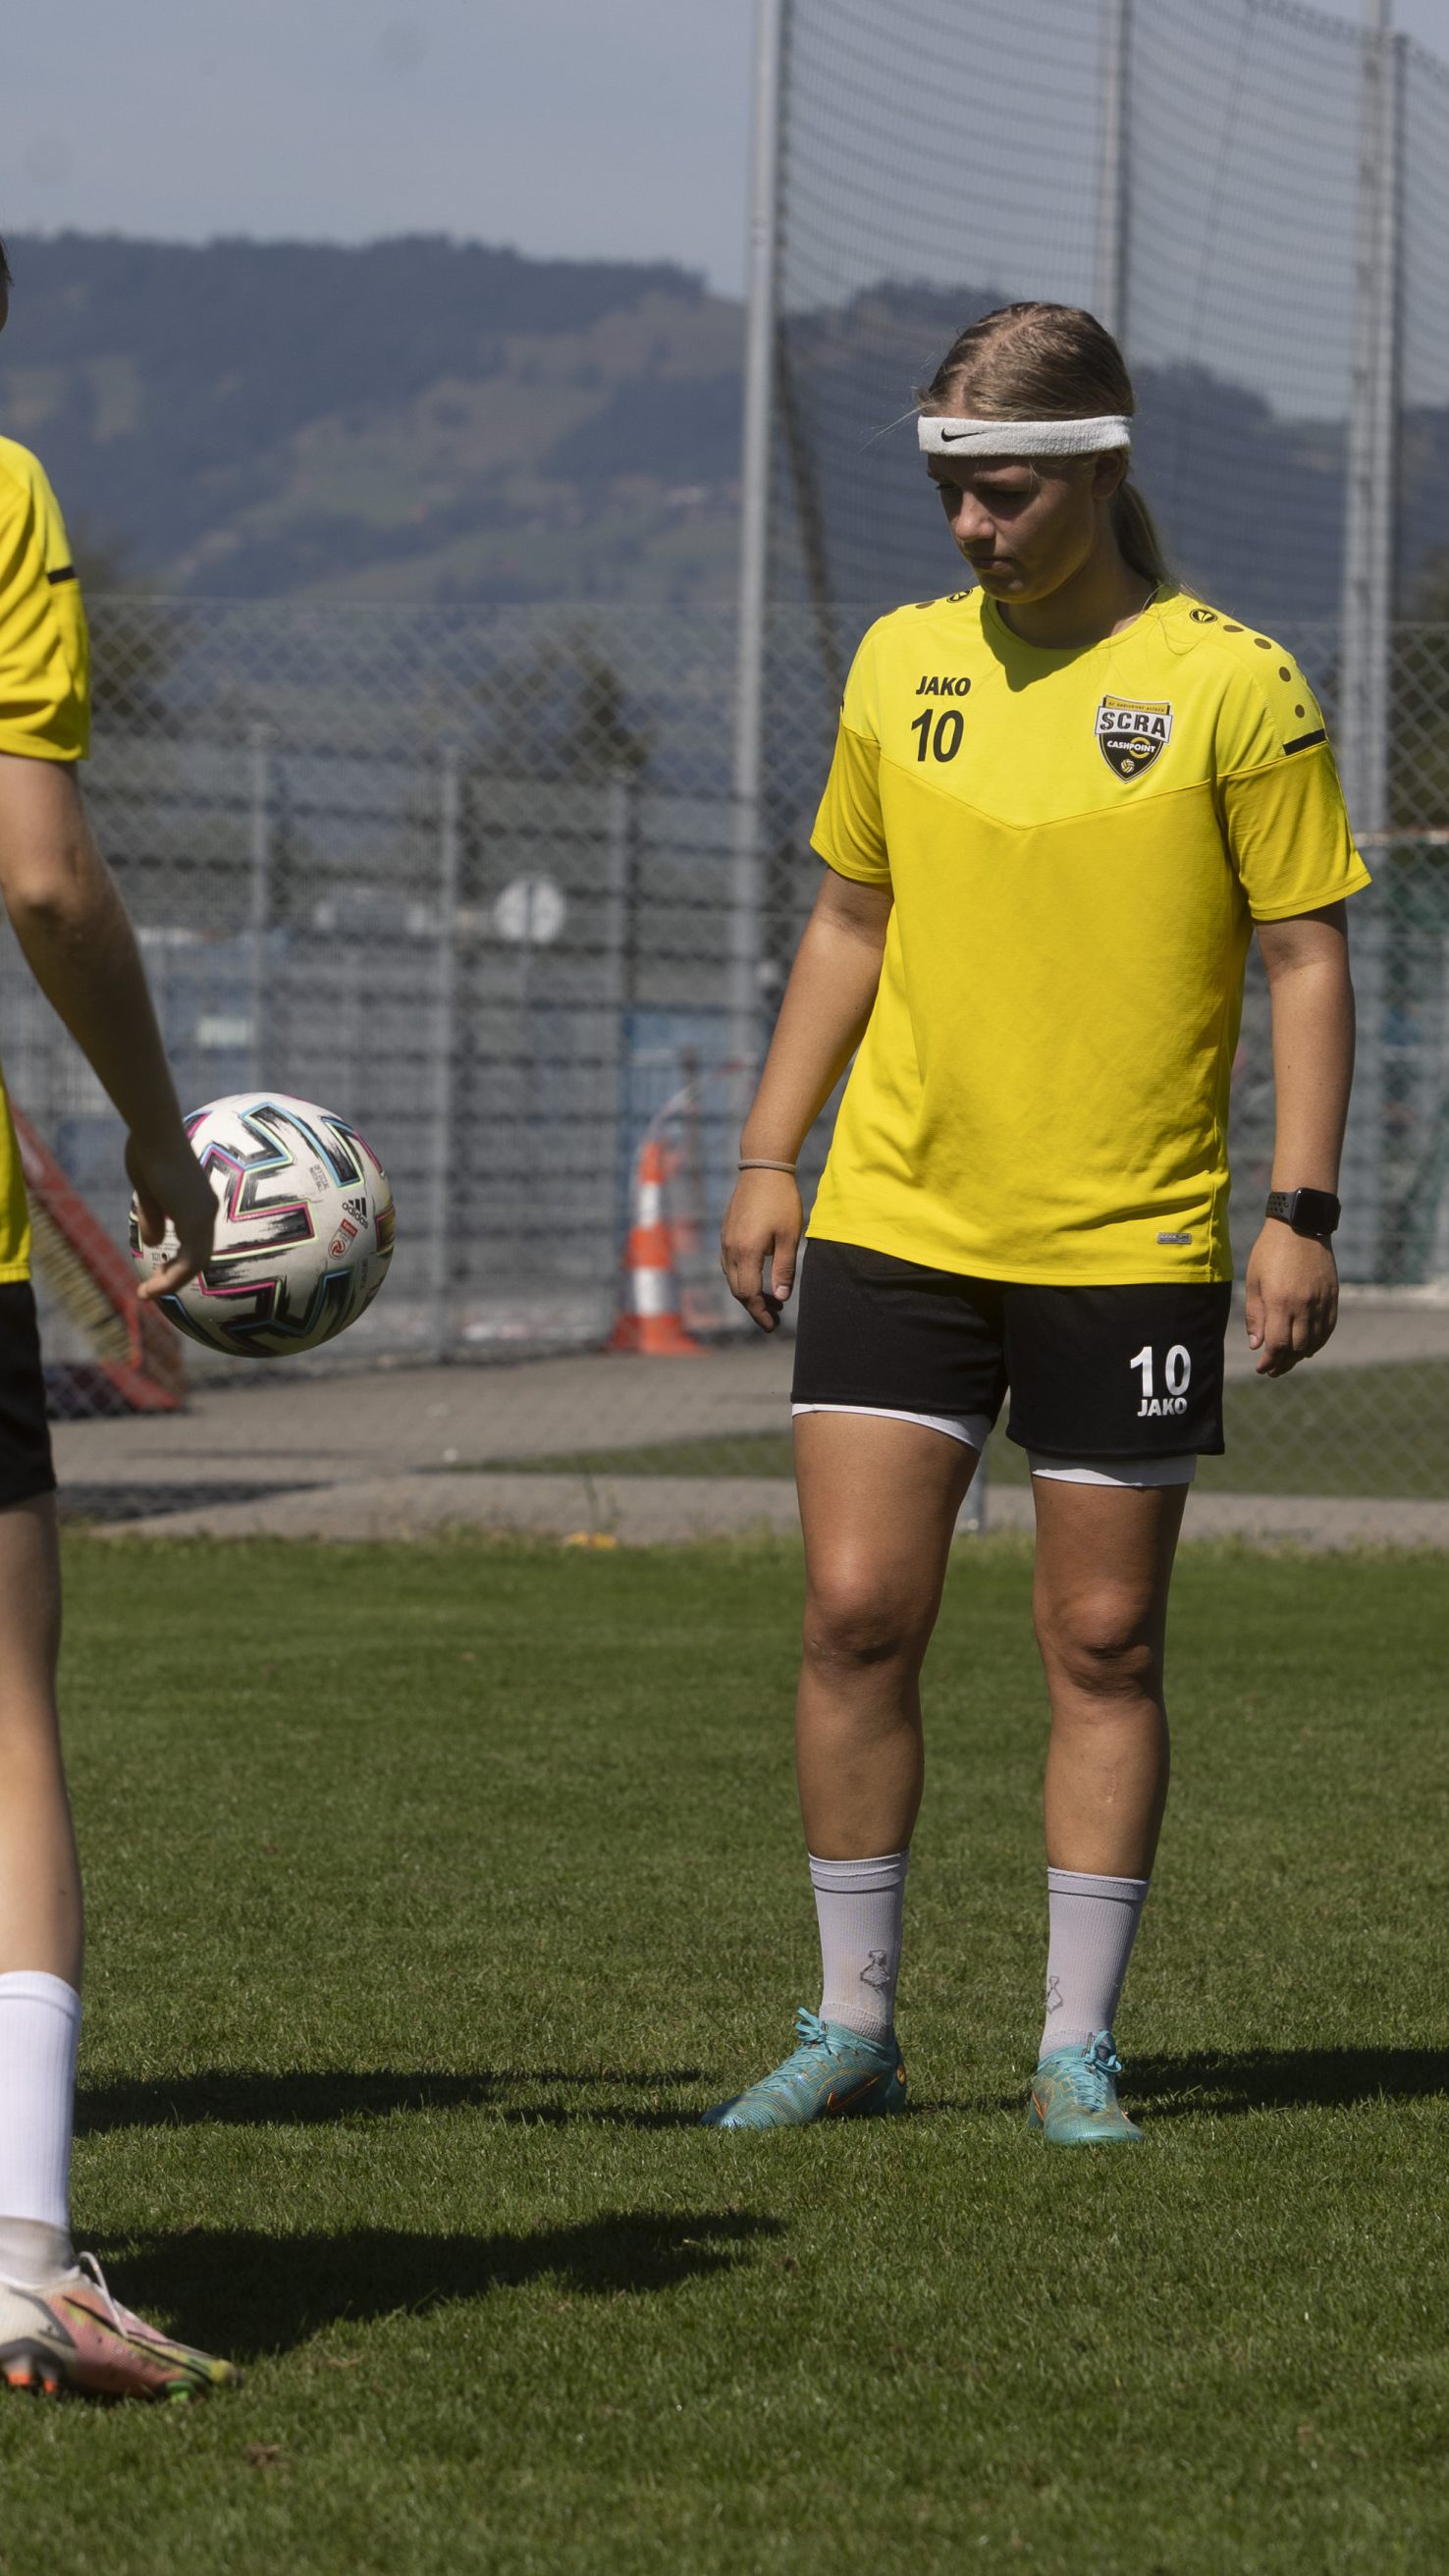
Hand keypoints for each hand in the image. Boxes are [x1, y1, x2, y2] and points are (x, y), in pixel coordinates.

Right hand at [126, 1129, 214, 1301]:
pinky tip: (152, 1287)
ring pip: (196, 1264)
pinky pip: (189, 1261)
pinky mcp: (195, 1219)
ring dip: (171, 1283)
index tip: (158, 1273)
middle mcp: (207, 1210)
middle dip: (176, 1276)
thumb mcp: (147, 1191)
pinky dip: (172, 1279)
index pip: (196, 1242)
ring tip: (147, 1295)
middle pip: (199, 1256)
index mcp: (199, 1203)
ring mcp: (204, 1215)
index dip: (179, 1262)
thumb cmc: (148, 1152)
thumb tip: (155, 1244)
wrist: (154, 1132)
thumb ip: (154, 1216)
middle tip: (152, 1290)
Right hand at [720, 1169, 801, 1332]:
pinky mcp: (726, 1232)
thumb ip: (784, 1268)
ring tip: (772, 1298)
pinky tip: (758, 1276)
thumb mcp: (789, 1236)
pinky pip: (729, 1264)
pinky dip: (742, 1277)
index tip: (772, 1325)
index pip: (749, 1294)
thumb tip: (781, 1298)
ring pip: (732, 1278)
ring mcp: (726, 1240)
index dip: (760, 1313)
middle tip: (775, 1317)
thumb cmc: (781, 1200)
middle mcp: (730, 1249)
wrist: (763, 1167)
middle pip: (738, 1290)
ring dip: (749, 1292)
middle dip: (755, 1307)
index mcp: (746, 1252)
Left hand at [1244, 1223, 1337, 1376]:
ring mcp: (1322, 1302)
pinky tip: (1308, 1348)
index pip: (1277, 1345)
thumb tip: (1256, 1345)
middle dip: (1283, 1364)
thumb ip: (1255, 1315)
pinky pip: (1328, 1329)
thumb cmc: (1270, 1251)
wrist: (1301, 1225)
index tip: (1261, 1368)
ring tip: (1287, 1360)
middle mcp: (1304, 1305)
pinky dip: (1318, 1343)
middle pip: (1297, 1348)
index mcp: (1281, 1302)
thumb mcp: (1254, 1281)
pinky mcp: (1333, 1297)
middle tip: (1272, 1369)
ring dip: (1300, 1356)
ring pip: (1315, 1342)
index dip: (1269, 1362)